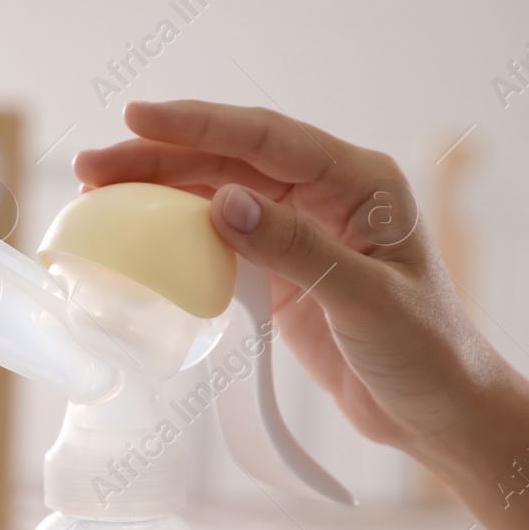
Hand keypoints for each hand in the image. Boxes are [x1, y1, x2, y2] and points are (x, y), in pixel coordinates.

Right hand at [73, 99, 502, 456]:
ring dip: (158, 190)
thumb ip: (294, 249)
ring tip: (97, 192)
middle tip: (91, 165)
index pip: (266, 138)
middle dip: (159, 156)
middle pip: (229, 158)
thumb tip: (221, 204)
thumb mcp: (363, 300)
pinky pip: (217, 236)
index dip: (198, 125)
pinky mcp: (280, 267)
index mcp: (360, 181)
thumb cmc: (424, 352)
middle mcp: (327, 193)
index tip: (136, 119)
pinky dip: (174, 232)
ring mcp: (300, 229)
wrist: (437, 410)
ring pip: (216, 192)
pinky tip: (137, 232)